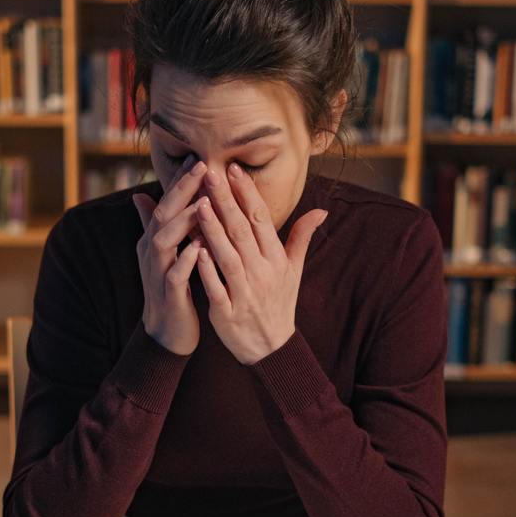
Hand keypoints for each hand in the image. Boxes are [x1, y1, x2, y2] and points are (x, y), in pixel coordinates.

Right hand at [132, 155, 209, 354]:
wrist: (166, 332)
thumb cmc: (172, 288)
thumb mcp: (163, 253)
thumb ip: (154, 225)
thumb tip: (139, 195)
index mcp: (153, 240)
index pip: (165, 203)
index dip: (180, 181)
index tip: (200, 158)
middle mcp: (151, 252)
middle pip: (162, 215)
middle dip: (181, 190)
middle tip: (202, 166)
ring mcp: (157, 273)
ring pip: (165, 241)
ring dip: (183, 221)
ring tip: (202, 202)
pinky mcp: (168, 295)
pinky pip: (174, 275)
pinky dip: (186, 260)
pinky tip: (201, 248)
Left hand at [194, 163, 327, 364]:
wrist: (271, 348)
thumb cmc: (279, 303)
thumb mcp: (294, 271)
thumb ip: (302, 238)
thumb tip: (321, 210)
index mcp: (276, 260)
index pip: (261, 220)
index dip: (247, 193)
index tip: (233, 169)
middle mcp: (263, 274)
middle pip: (243, 233)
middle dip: (227, 202)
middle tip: (211, 174)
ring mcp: (245, 294)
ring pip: (228, 257)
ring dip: (214, 231)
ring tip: (199, 204)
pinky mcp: (228, 313)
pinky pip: (216, 288)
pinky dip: (207, 270)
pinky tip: (194, 250)